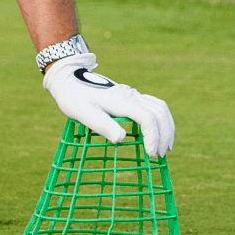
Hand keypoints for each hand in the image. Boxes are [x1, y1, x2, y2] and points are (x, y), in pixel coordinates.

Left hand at [42, 52, 174, 158]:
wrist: (68, 78)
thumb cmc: (73, 98)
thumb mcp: (82, 112)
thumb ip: (102, 124)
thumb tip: (121, 138)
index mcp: (120, 101)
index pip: (147, 117)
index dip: (153, 137)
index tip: (150, 155)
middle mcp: (130, 95)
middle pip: (159, 112)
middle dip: (164, 135)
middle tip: (158, 157)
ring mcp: (132, 94)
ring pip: (160, 107)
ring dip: (166, 127)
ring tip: (164, 148)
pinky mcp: (130, 96)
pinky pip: (154, 106)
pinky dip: (161, 120)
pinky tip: (158, 133)